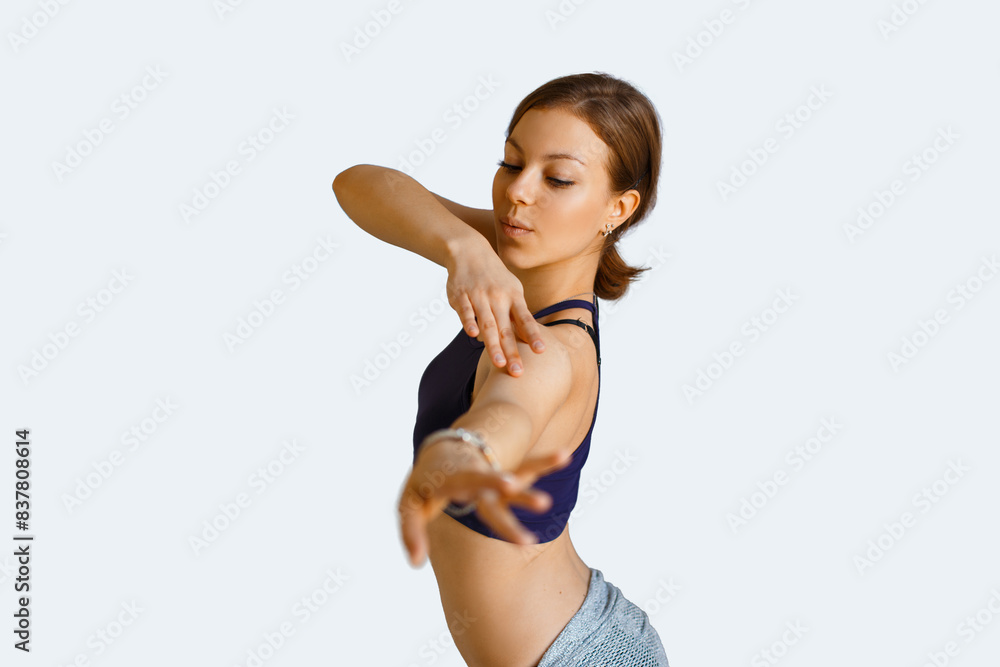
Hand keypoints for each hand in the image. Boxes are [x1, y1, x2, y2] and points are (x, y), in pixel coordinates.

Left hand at [397, 443, 573, 566]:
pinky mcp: (503, 475)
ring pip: (516, 471)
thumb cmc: (423, 485)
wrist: (437, 451)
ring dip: (538, 467)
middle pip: (494, 483)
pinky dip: (545, 462)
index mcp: (451, 477)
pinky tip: (565, 455)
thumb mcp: (408, 505)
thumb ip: (411, 533)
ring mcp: (491, 473)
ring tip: (564, 459)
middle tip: (542, 500)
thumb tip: (416, 563)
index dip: (487, 484)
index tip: (509, 485)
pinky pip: (527, 466)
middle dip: (520, 490)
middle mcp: (474, 472)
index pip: (468, 482)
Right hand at [445, 238, 546, 376]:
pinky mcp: (460, 296)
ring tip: (499, 363)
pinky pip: (466, 311)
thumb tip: (524, 338)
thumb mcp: (511, 289)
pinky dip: (469, 322)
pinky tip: (473, 335)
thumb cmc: (494, 276)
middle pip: (506, 329)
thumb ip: (515, 313)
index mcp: (513, 296)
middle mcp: (498, 297)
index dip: (533, 335)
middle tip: (518, 372)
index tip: (541, 352)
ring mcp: (479, 296)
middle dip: (512, 351)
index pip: (525, 320)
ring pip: (487, 324)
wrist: (469, 250)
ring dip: (493, 345)